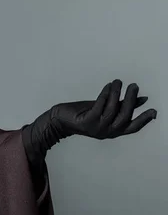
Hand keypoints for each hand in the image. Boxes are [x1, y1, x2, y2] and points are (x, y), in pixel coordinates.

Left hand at [22, 79, 157, 166]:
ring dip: (117, 93)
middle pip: (125, 116)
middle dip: (131, 100)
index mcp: (113, 131)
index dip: (144, 120)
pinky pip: (99, 106)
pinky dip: (105, 95)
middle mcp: (107, 132)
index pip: (132, 127)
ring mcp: (97, 128)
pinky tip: (108, 86)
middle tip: (134, 86)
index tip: (154, 111)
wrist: (60, 119)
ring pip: (112, 109)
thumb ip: (121, 105)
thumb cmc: (82, 114)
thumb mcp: (105, 110)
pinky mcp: (87, 121)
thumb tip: (141, 98)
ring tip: (119, 82)